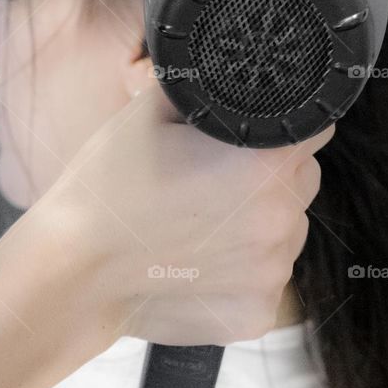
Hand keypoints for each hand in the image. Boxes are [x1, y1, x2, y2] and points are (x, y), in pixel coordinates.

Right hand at [32, 84, 333, 349]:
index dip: (288, 125)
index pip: (315, 129)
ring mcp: (272, 273)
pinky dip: (242, 269)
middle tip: (215, 178)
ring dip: (260, 222)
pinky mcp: (257, 313)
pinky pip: (266, 277)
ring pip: (287, 229)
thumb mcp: (151, 112)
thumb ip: (206, 88)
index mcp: (265, 166)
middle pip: (303, 179)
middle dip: (272, 173)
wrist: (71, 275)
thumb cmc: (106, 191)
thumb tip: (230, 74)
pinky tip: (199, 261)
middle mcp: (280, 220)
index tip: (257, 134)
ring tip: (200, 223)